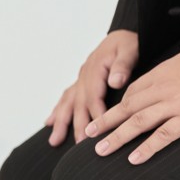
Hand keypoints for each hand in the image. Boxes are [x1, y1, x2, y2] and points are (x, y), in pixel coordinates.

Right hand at [46, 29, 140, 146]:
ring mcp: (80, 78)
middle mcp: (84, 75)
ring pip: (68, 103)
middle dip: (78, 126)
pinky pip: (66, 97)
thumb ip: (123, 64)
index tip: (99, 133)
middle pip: (79, 104)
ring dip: (61, 122)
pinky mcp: (81, 80)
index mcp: (95, 69)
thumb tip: (116, 81)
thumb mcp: (129, 48)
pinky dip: (58, 111)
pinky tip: (49, 123)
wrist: (123, 33)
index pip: (94, 97)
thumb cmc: (129, 42)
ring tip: (54, 141)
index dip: (96, 115)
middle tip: (80, 146)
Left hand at [85, 44, 179, 163]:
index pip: (132, 92)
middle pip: (127, 107)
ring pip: (138, 122)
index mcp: (162, 74)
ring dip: (117, 137)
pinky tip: (134, 159)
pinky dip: (147, 148)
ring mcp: (175, 104)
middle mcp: (163, 89)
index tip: (108, 118)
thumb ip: (174, 70)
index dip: (118, 107)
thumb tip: (171, 77)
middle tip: (88, 134)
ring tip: (100, 151)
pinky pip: (163, 135)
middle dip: (105, 122)